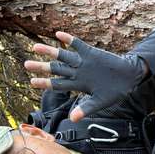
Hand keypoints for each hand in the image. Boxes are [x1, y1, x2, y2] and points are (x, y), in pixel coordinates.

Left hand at [25, 32, 146, 121]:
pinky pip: (78, 45)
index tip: (31, 82)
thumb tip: (72, 119)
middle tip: (26, 64)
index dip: (45, 83)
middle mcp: (77, 72)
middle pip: (56, 69)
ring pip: (63, 56)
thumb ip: (86, 109)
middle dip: (42, 67)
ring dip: (50, 51)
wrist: (128, 78)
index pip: (58, 84)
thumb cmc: (114, 92)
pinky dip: (69, 40)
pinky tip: (59, 34)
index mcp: (78, 85)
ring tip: (35, 47)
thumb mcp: (100, 102)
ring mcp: (83, 62)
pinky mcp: (91, 52)